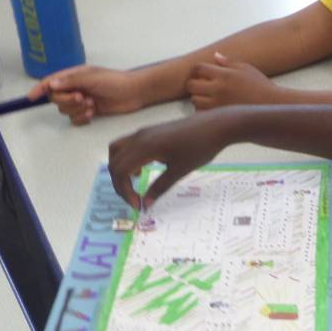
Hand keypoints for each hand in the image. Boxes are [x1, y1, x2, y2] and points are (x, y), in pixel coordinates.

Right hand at [28, 65, 147, 124]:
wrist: (135, 93)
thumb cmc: (115, 81)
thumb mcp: (92, 78)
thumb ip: (71, 81)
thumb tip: (51, 84)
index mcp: (74, 76)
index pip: (51, 82)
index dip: (40, 89)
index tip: (30, 98)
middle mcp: (75, 88)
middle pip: (56, 99)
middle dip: (66, 101)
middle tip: (82, 98)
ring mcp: (81, 100)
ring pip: (65, 110)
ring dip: (76, 110)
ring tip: (91, 105)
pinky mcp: (89, 112)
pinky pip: (75, 119)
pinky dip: (81, 118)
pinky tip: (93, 113)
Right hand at [106, 112, 232, 207]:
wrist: (216, 125)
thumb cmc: (200, 147)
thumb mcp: (180, 171)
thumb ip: (160, 187)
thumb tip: (146, 204)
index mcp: (145, 146)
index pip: (120, 170)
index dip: (124, 191)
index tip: (138, 205)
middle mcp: (139, 137)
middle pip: (114, 161)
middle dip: (120, 183)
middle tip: (134, 199)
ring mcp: (144, 132)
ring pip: (117, 150)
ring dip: (120, 168)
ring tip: (135, 182)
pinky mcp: (151, 131)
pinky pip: (128, 145)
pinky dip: (128, 158)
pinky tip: (144, 168)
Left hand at [184, 53, 280, 109]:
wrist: (272, 106)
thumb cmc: (260, 86)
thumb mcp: (246, 69)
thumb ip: (228, 62)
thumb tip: (215, 56)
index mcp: (225, 75)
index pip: (198, 68)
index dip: (197, 70)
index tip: (200, 73)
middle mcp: (219, 90)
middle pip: (191, 85)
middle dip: (194, 84)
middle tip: (201, 86)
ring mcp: (219, 105)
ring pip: (195, 101)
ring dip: (198, 98)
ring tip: (208, 97)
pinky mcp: (221, 117)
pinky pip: (202, 114)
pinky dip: (203, 111)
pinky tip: (213, 108)